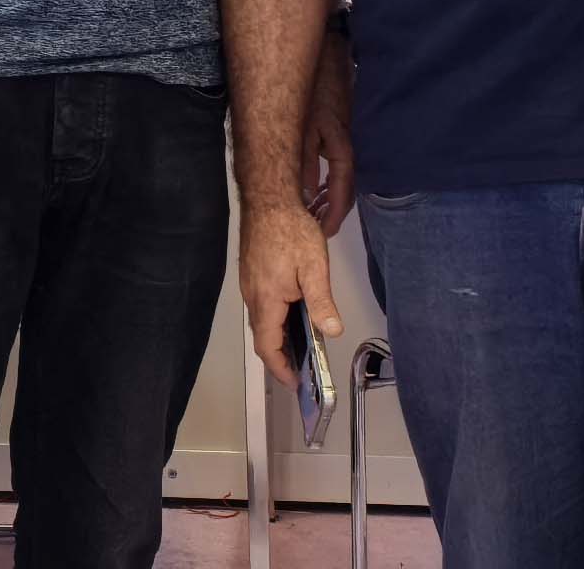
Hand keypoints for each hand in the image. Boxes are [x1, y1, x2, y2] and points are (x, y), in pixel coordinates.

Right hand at [240, 198, 345, 386]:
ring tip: (302, 347)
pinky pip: (262, 306)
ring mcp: (249, 284)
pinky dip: (276, 320)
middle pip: (263, 337)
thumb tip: (333, 331)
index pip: (268, 346)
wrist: (268, 198)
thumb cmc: (291, 231)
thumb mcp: (314, 267)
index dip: (281, 368)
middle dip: (281, 357)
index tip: (295, 384)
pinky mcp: (252, 273)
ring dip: (279, 338)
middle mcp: (252, 297)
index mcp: (267, 301)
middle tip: (302, 370)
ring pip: (262, 321)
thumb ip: (322, 302)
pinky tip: (293, 315)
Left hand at [300, 42, 356, 232]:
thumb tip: (304, 194)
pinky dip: (326, 183)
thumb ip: (304, 162)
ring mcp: (346, 143)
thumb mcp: (304, 129)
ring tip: (309, 214)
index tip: (321, 236)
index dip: (331, 218)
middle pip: (344, 192)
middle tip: (312, 230)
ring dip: (327, 199)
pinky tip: (312, 188)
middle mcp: (349, 151)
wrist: (329, 61)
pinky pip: (337, 168)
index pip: (341, 195)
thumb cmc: (315, 93)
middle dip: (330, 213)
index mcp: (342, 152)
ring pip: (341, 181)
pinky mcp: (341, 136)